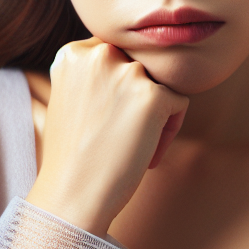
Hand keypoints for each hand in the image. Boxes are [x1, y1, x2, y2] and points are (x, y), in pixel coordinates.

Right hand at [26, 38, 188, 236]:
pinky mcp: (153, 96)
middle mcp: (99, 54)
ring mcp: (127, 73)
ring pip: (160, 84)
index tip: (107, 120)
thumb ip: (94, 75)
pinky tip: (146, 157)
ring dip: (155, 114)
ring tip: (133, 147)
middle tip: (122, 135)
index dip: (117, 88)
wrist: (71, 195)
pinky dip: (169, 131)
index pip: (115, 54)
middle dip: (138, 97)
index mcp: (74, 54)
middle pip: (140, 66)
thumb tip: (132, 67)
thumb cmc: (73, 155)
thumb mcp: (70, 99)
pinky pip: (178, 104)